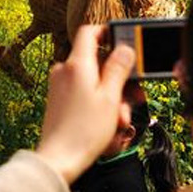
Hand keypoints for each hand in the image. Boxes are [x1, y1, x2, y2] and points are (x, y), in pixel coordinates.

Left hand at [35, 25, 134, 183]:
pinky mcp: (59, 100)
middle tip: (134, 96)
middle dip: (118, 79)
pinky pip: (84, 94)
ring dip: (112, 97)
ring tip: (120, 120)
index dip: (107, 32)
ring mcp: (60, 85)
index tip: (123, 40)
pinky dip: (99, 105)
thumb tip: (124, 48)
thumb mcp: (110, 97)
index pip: (89, 32)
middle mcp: (65, 70)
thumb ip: (118, 69)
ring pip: (93, 82)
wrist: (58, 159)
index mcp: (77, 64)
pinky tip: (109, 125)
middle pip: (97, 62)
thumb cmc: (84, 131)